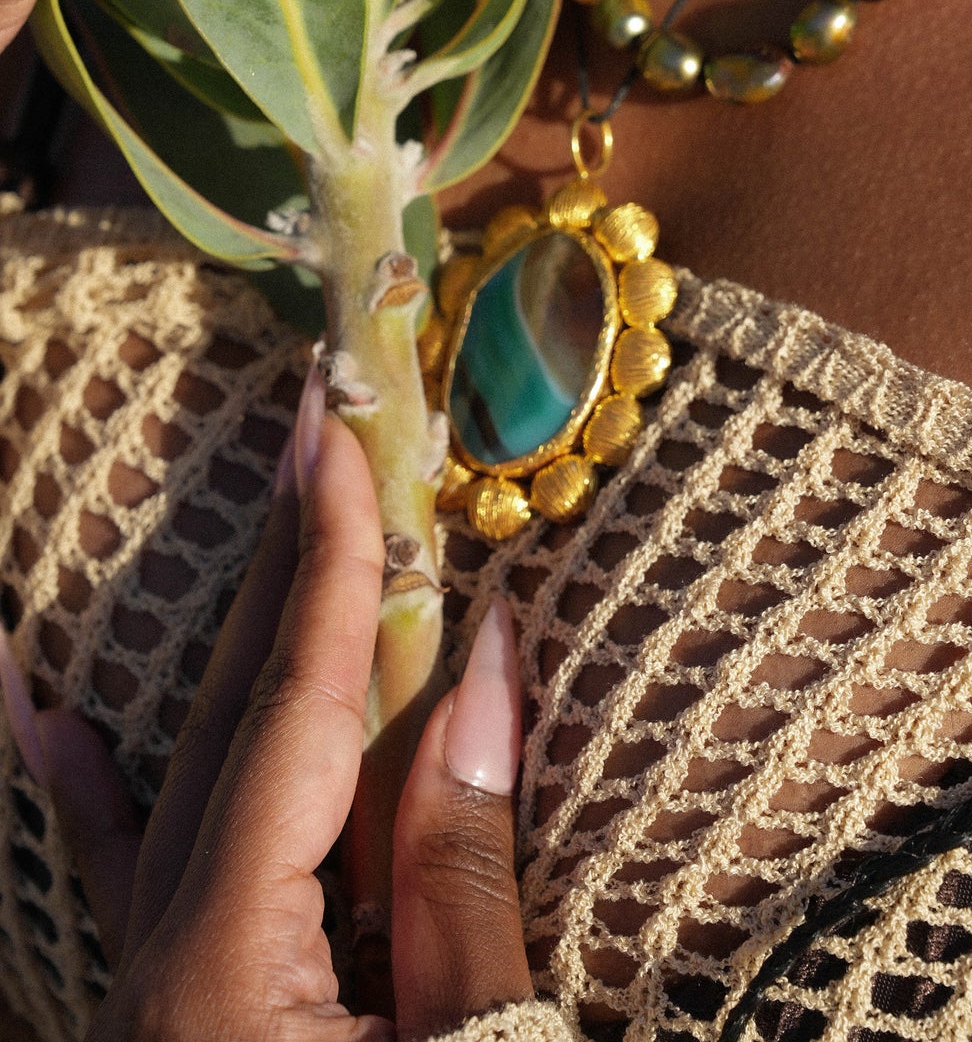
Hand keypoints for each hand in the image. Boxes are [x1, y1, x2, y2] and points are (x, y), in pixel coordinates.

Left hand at [19, 376, 532, 1041]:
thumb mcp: (475, 1039)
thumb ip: (464, 863)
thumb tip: (487, 661)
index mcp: (226, 978)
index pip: (294, 719)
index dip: (330, 568)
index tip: (341, 441)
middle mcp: (158, 982)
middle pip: (231, 728)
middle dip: (284, 570)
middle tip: (318, 431)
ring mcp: (147, 1012)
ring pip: (187, 787)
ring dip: (236, 650)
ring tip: (275, 525)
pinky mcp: (168, 1029)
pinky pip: (123, 881)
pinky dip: (91, 793)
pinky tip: (42, 715)